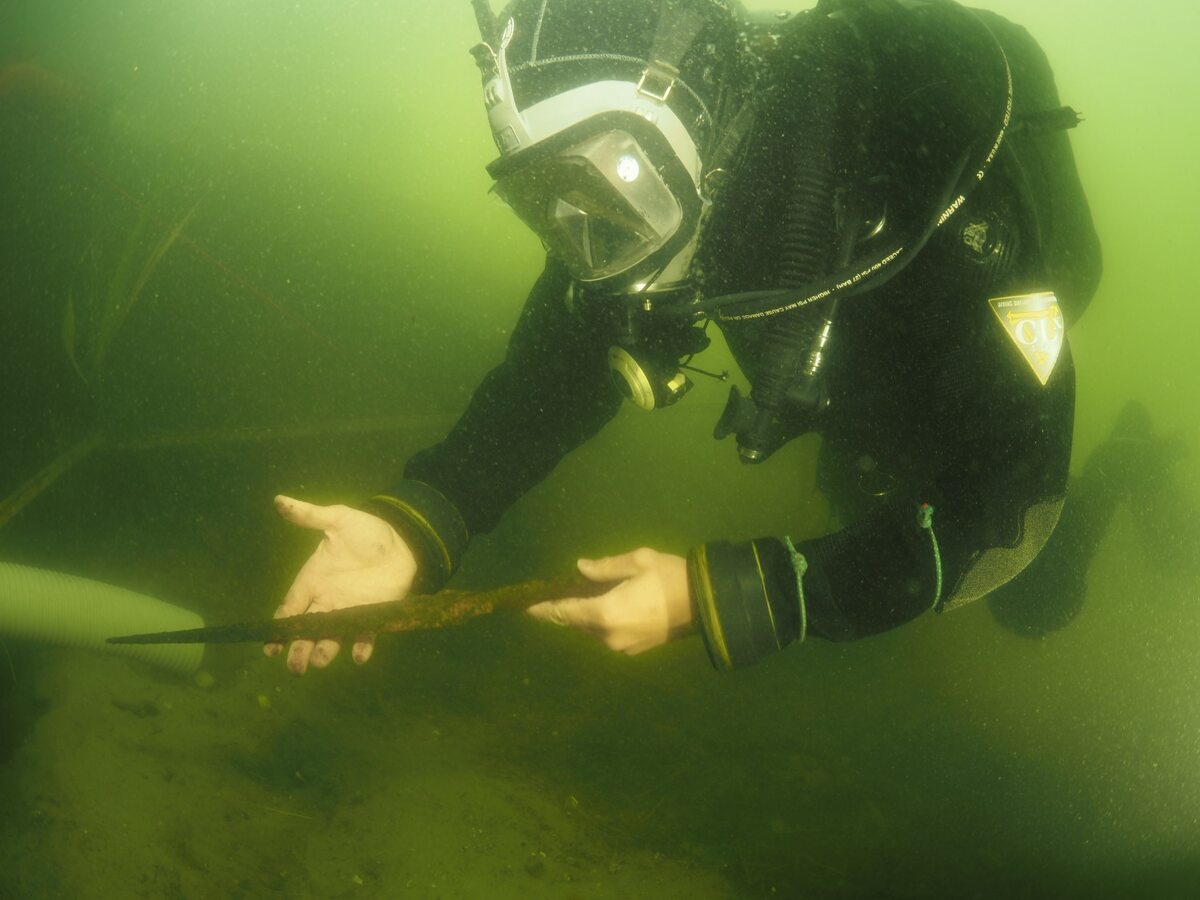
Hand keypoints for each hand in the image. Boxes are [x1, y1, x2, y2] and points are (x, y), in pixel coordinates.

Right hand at [267, 494, 416, 673]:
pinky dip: (361, 646)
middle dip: (298, 649)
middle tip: (295, 667)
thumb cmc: (367, 531)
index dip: (278, 628)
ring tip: (320, 662)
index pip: (289, 608)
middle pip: (306, 630)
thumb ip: (310, 516)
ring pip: (331, 636)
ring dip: (326, 650)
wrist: (402, 539)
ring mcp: (349, 610)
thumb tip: (279, 500)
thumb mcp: (337, 519)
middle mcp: (326, 600)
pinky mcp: (373, 615)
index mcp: (312, 580)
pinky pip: (365, 635)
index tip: (269, 647)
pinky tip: (358, 656)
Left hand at [527, 548, 693, 654]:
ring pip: (591, 630)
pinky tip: (610, 604)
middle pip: (576, 622)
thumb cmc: (671, 577)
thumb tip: (580, 568)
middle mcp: (608, 636)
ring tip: (588, 593)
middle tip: (560, 588)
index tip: (524, 606)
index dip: (542, 609)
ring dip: (586, 614)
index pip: (563, 612)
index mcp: (605, 613)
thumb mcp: (637, 561)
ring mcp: (621, 646)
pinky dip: (602, 621)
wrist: (707, 604)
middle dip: (567, 607)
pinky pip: (607, 634)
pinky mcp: (633, 649)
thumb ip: (604, 567)